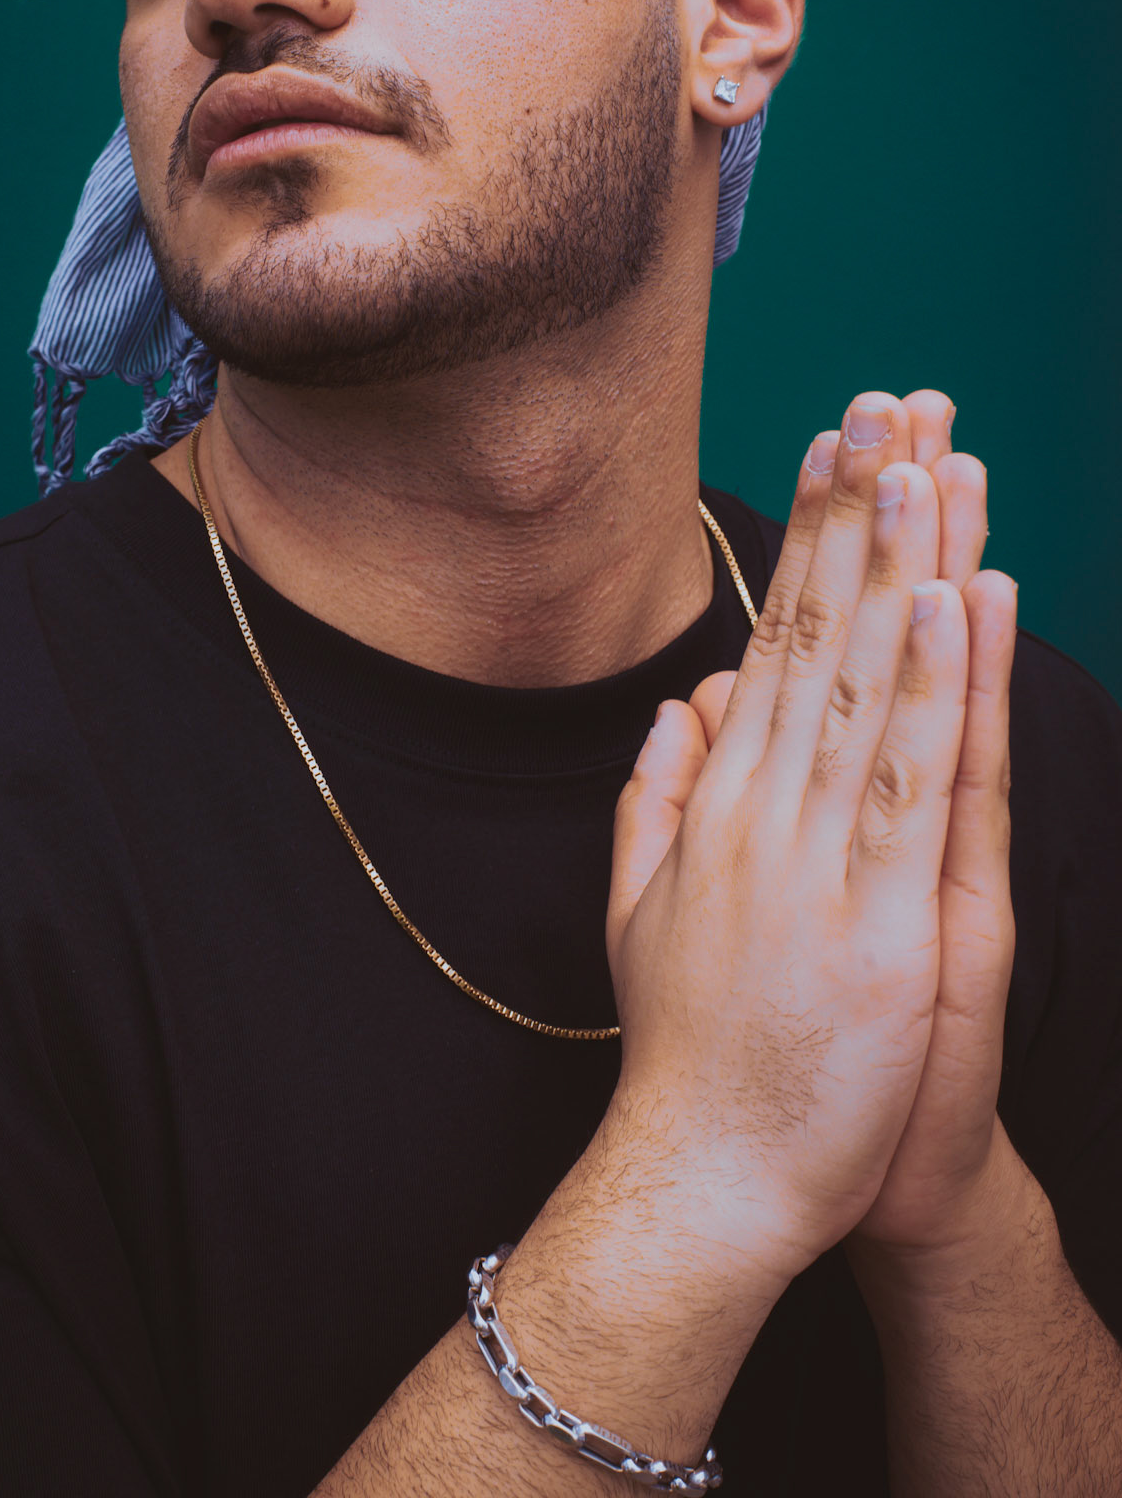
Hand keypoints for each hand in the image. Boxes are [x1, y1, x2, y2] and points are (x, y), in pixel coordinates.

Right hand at [606, 392, 970, 1281]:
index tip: (830, 452)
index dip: (807, 544)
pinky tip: (943, 605)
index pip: (775, 644)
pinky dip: (928, 692)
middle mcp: (762, 812)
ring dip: (893, 568)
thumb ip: (657, 794)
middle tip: (875, 407)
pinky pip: (908, 788)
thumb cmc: (687, 1048)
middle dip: (851, 519)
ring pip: (864, 689)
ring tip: (914, 465)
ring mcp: (818, 863)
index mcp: (719, 805)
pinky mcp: (880, 925)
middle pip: (818, 641)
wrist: (703, 1178)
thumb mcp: (642, 908)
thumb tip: (686, 700)